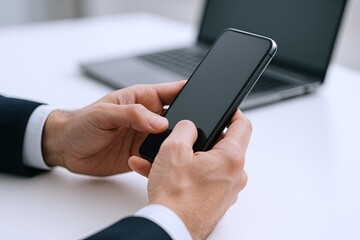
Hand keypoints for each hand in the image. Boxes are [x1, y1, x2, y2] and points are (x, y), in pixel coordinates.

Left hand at [42, 81, 184, 175]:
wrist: (66, 150)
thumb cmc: (81, 124)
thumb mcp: (104, 113)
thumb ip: (132, 114)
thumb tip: (159, 121)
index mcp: (142, 99)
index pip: (173, 91)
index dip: (191, 91)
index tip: (207, 96)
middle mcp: (148, 117)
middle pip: (179, 116)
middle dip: (191, 121)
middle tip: (196, 129)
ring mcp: (146, 136)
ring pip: (172, 138)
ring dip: (178, 142)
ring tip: (185, 148)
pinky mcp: (142, 154)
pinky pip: (160, 156)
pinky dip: (164, 160)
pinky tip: (165, 162)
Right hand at [129, 110, 251, 238]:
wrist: (169, 229)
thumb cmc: (175, 197)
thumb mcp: (173, 150)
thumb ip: (184, 129)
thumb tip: (189, 126)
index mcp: (231, 158)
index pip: (243, 125)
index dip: (233, 112)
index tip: (225, 109)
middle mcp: (235, 176)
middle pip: (223, 145)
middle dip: (200, 139)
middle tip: (181, 139)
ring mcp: (226, 191)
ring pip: (208, 164)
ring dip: (187, 159)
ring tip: (162, 160)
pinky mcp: (215, 201)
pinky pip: (203, 180)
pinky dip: (186, 174)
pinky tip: (163, 174)